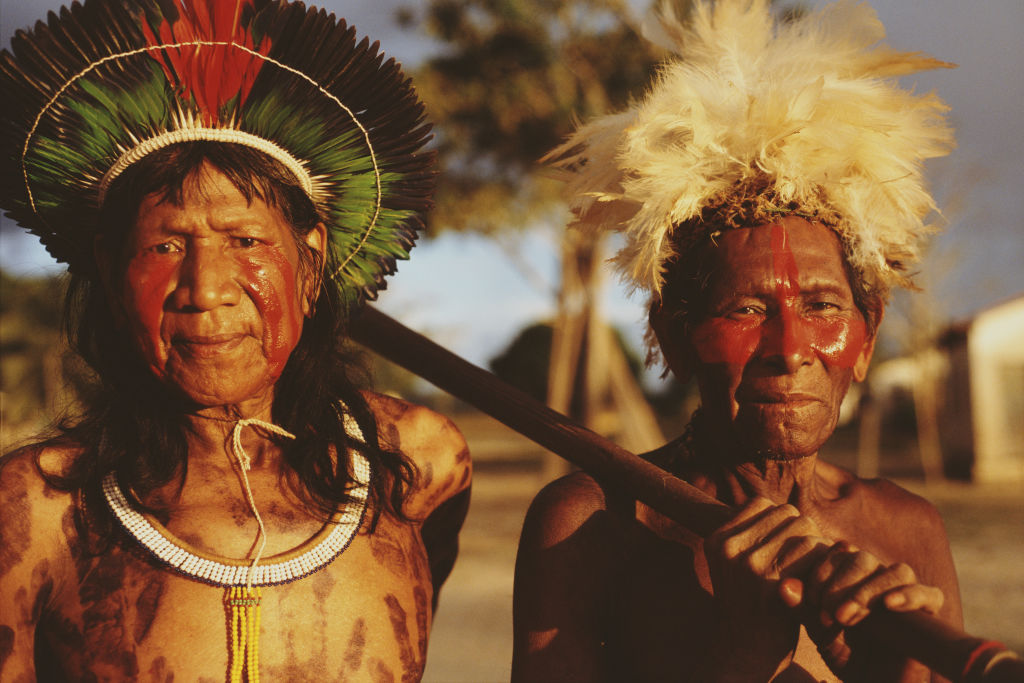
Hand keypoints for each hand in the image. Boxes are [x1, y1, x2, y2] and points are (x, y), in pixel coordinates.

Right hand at [703, 497, 832, 676]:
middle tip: (806, 563)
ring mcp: (749, 561)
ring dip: (816, 547)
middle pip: (787, 513)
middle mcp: (730, 546)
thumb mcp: (734, 567)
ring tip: (812, 572)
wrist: (744, 653)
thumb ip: (752, 537)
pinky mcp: (773, 579)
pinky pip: (812, 548)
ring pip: (803, 527)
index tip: (786, 549)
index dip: (780, 523)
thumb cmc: (749, 607)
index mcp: (717, 539)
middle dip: (802, 534)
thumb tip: (788, 511)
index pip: (761, 504)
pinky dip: (822, 563)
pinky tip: (816, 582)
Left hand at [778, 541, 944, 674]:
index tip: (811, 601)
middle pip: (863, 558)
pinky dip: (910, 595)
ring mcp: (905, 594)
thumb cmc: (846, 656)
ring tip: (848, 616)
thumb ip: (803, 609)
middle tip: (829, 613)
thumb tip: (785, 585)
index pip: (838, 552)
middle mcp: (879, 579)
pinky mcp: (928, 615)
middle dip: (841, 583)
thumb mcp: (820, 632)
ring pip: (896, 570)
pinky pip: (929, 594)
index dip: (822, 571)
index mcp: (853, 576)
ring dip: (869, 590)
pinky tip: (889, 606)